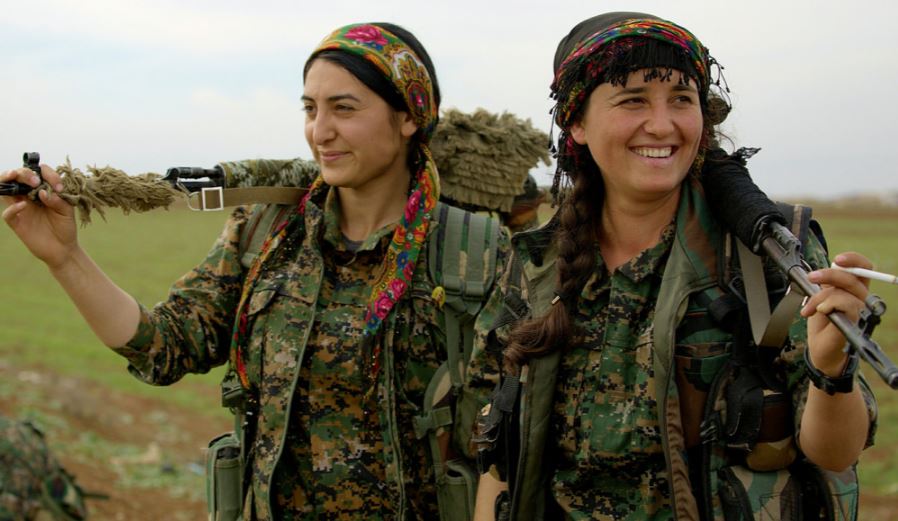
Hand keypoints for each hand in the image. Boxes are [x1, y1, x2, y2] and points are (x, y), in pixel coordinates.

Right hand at [1, 164, 78, 268]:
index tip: (58, 186)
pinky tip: (24, 206)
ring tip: (14, 177)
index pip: (38, 173)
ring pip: (5, 190)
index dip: (46, 174)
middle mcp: (29, 197)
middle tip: (35, 181)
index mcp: (42, 191)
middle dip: (23, 173)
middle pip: (17, 177)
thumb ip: (59, 201)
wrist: (63, 249)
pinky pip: (7, 214)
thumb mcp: (67, 212)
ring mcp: (21, 209)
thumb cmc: (65, 227)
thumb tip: (43, 192)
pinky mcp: (17, 223)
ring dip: (7, 180)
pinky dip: (12, 208)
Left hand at [801, 252, 871, 375]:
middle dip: (830, 274)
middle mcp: (861, 297)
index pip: (864, 268)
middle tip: (812, 277)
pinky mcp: (856, 320)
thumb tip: (822, 269)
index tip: (837, 259)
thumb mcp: (821, 296)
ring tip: (811, 309)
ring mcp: (860, 309)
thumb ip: (826, 283)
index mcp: (853, 288)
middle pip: (854, 276)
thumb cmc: (822, 322)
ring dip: (821, 296)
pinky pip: (847, 303)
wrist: (820, 347)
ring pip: (845, 290)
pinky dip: (829, 304)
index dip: (853, 260)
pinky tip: (821, 312)